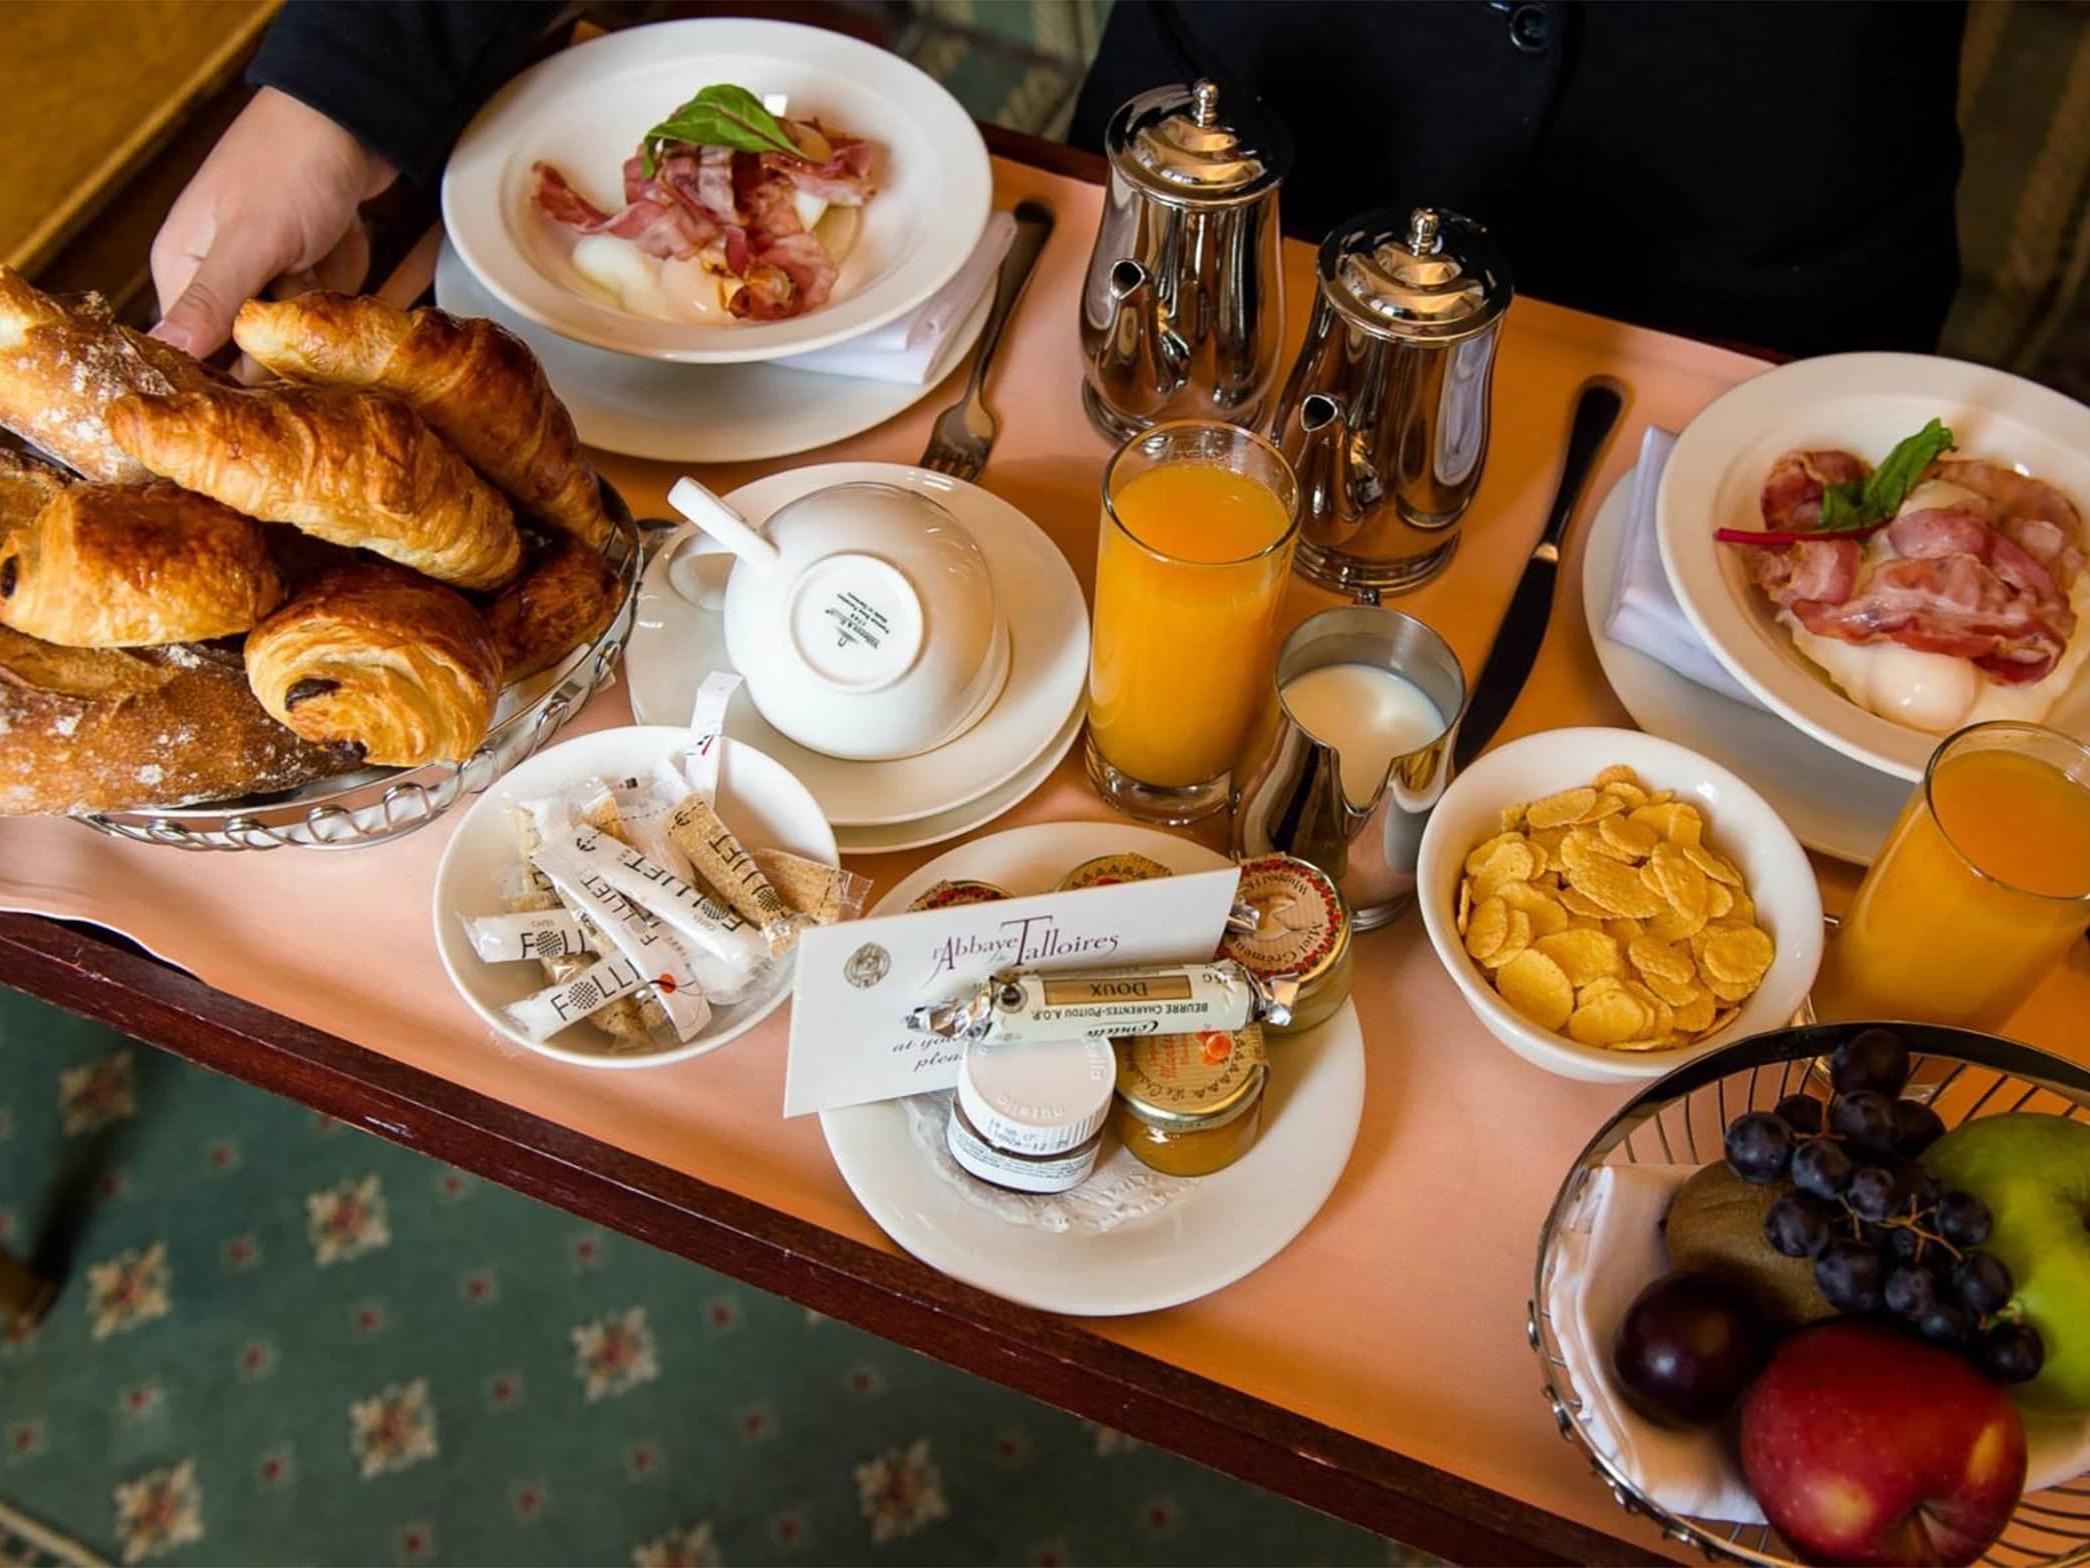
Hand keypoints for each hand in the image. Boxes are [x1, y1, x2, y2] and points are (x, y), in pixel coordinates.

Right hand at [149, 87, 397, 357]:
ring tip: (323, 270)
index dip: (232, 372)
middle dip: (286, 341)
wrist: (354, 119)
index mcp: (182, 267)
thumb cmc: (292, 165)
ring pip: (292, 332)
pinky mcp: (305, 266)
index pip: (195, 349)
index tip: (268, 387)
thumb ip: (212, 299)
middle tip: (307, 312)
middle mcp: (217, 274)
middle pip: (248, 347)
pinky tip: (343, 260)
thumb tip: (166, 349)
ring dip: (318, 316)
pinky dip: (339, 294)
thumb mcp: (250, 238)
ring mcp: (265, 270)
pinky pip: (321, 308)